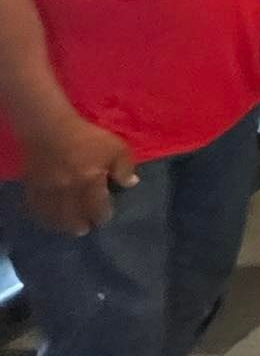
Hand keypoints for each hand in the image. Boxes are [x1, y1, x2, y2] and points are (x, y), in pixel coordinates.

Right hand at [20, 113, 136, 234]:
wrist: (49, 128)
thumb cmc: (87, 137)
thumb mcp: (115, 147)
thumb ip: (125, 167)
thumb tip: (131, 183)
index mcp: (90, 182)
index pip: (98, 209)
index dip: (102, 216)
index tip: (105, 218)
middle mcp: (68, 192)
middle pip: (74, 219)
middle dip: (81, 226)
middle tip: (85, 228)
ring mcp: (48, 192)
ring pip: (55, 217)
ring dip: (62, 224)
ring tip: (68, 227)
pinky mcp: (33, 188)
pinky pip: (37, 209)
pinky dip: (44, 216)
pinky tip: (49, 216)